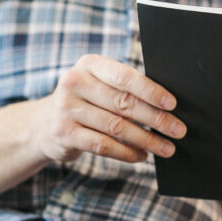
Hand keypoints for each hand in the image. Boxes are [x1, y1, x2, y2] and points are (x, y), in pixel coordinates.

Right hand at [36, 54, 186, 163]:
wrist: (43, 124)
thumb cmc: (86, 102)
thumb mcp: (98, 85)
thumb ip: (124, 89)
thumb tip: (168, 106)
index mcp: (89, 64)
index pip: (124, 76)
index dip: (150, 91)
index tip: (172, 104)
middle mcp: (74, 83)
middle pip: (123, 103)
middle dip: (156, 119)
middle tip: (178, 130)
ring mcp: (66, 109)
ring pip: (116, 127)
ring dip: (146, 140)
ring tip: (166, 148)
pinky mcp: (64, 134)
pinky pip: (104, 146)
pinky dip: (127, 153)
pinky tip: (142, 156)